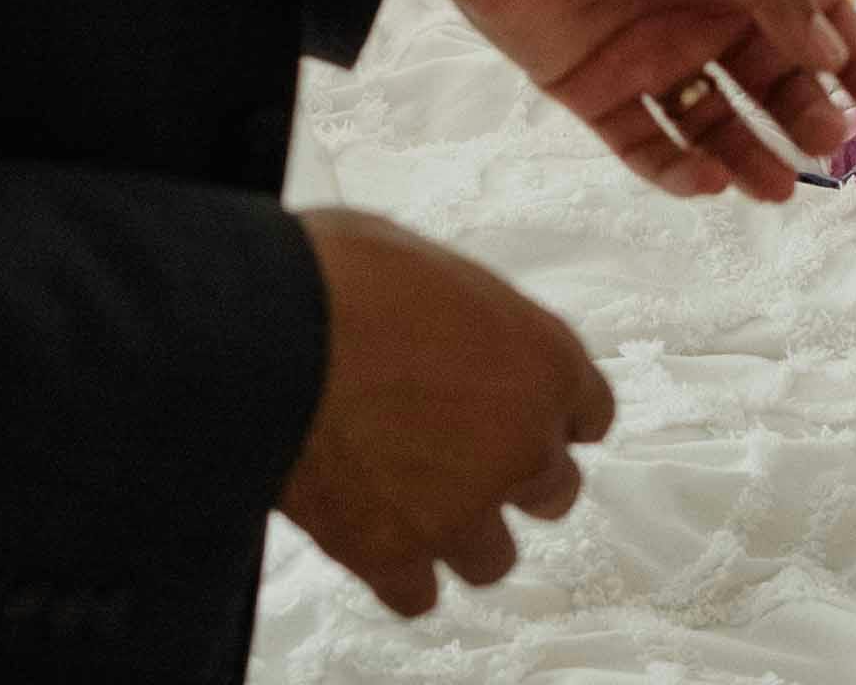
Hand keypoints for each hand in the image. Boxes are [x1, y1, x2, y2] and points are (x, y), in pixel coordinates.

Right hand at [277, 209, 613, 617]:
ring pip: (493, 557)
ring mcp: (461, 509)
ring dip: (463, 534)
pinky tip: (378, 543)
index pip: (590, 412)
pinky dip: (400, 574)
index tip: (533, 417)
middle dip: (517, 477)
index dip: (555, 415)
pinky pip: (418, 595)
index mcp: (543, 360)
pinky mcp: (395, 554)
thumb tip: (436, 318)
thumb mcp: (424, 260)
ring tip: (420, 507)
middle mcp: (520, 443)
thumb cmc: (338, 278)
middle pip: (554, 490)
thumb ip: (457, 314)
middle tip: (470, 458)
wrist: (265, 341)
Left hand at [405, 0, 855, 200]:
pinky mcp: (592, 90)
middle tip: (829, 144)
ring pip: (714, 121)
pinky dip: (679, 170)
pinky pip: (647, 143)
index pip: (812, 17)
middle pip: (769, 76)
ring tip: (778, 187)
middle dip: (805, 112)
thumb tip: (832, 54)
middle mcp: (696, 9)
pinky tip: (709, 180)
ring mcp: (646, 52)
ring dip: (750, 154)